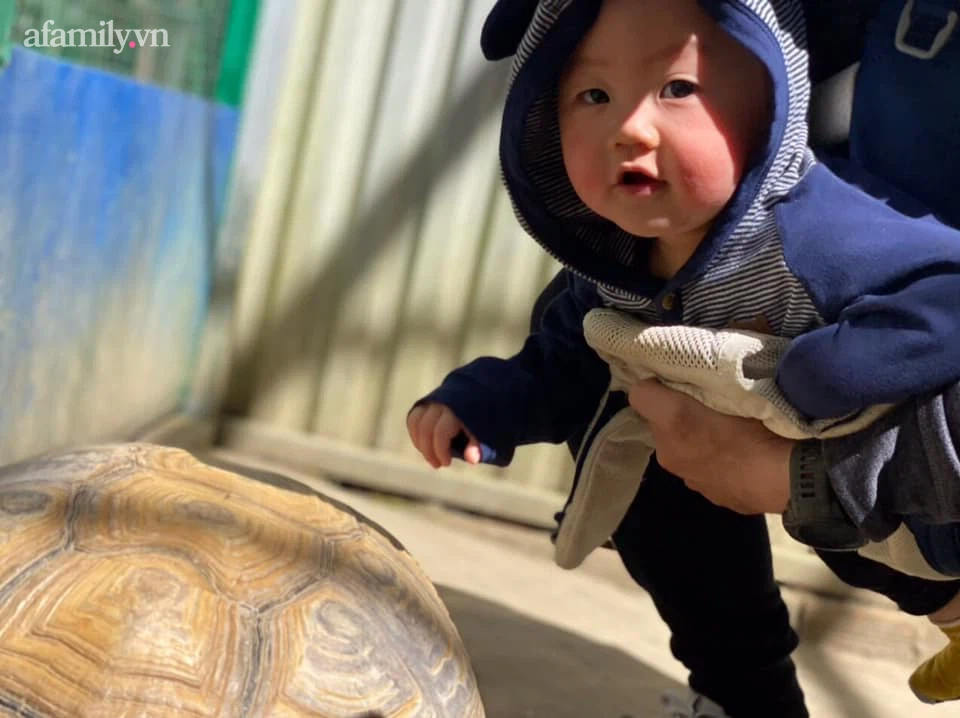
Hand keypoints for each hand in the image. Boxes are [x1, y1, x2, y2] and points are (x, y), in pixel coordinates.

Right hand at [406, 403, 481, 468]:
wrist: (481, 399)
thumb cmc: (483, 421)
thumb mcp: (485, 433)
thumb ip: (477, 445)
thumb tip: (471, 459)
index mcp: (457, 410)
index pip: (440, 432)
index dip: (440, 451)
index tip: (446, 463)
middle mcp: (442, 403)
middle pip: (425, 428)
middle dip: (428, 450)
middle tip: (436, 465)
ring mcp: (432, 401)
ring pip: (416, 422)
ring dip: (420, 443)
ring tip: (430, 456)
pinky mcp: (426, 403)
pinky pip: (414, 419)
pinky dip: (415, 434)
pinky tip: (424, 446)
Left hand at [628, 379, 793, 513]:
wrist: (786, 478)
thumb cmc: (756, 425)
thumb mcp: (730, 385)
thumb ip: (701, 374)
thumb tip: (683, 372)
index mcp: (670, 422)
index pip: (642, 394)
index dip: (656, 385)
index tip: (675, 380)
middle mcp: (668, 453)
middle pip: (662, 425)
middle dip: (678, 416)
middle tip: (710, 407)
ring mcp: (689, 480)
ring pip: (684, 450)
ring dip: (697, 442)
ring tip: (730, 434)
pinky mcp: (711, 497)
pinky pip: (706, 471)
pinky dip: (717, 463)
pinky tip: (741, 458)